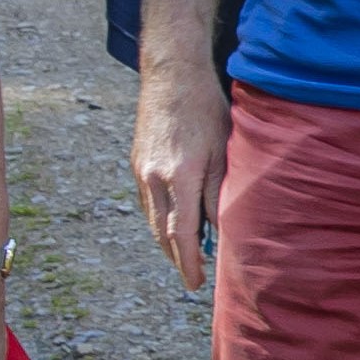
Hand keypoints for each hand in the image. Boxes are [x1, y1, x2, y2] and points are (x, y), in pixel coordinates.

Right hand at [134, 55, 228, 293]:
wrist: (171, 75)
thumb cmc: (206, 110)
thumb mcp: (223, 152)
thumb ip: (218, 193)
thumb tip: (220, 230)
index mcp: (180, 177)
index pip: (182, 233)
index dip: (189, 263)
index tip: (195, 283)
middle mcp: (154, 178)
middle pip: (162, 233)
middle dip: (177, 259)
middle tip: (192, 278)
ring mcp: (141, 170)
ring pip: (152, 219)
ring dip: (167, 242)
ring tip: (185, 257)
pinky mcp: (136, 162)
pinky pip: (146, 202)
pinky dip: (159, 219)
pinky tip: (173, 223)